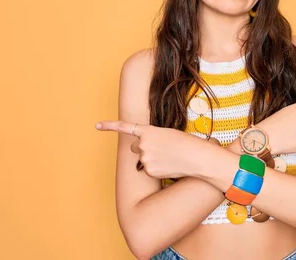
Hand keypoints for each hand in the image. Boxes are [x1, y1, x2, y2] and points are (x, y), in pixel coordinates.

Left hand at [95, 121, 211, 178]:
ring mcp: (145, 158)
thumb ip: (153, 138)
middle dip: (143, 147)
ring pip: (142, 159)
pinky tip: (168, 166)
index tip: (97, 125)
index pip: (125, 127)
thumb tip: (143, 149)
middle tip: (159, 148)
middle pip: (135, 146)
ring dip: (152, 158)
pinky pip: (148, 169)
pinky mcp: (149, 171)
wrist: (197, 158)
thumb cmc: (187, 143)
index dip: (110, 126)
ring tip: (168, 157)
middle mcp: (143, 144)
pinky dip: (156, 168)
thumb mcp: (168, 134)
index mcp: (148, 131)